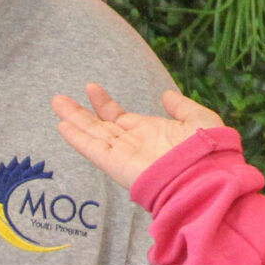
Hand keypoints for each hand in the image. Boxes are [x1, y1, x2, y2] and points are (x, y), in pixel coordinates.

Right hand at [53, 82, 225, 190]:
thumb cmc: (208, 150)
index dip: (104, 104)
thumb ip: (181, 106)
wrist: (208, 177)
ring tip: (56, 103)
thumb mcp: (197, 119)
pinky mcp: (119, 166)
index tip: (91, 88)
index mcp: (151, 133)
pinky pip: (95, 150)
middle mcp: (134, 144)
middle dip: (81, 113)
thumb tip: (166, 95)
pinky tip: (63, 126)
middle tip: (59, 98)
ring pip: (94, 135)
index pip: (120, 118)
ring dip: (74, 120)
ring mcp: (125, 155)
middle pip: (101, 127)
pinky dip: (79, 139)